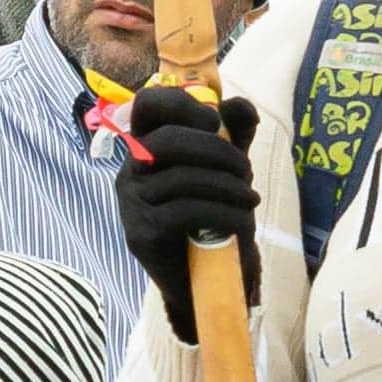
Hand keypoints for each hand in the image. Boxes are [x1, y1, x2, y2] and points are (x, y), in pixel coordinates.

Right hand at [115, 88, 263, 339]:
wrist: (201, 278)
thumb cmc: (210, 216)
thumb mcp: (225, 169)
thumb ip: (233, 134)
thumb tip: (240, 105)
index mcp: (146, 146)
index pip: (146, 105)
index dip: (180, 103)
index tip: (215, 122)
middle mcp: (130, 170)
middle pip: (167, 140)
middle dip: (216, 150)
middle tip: (246, 170)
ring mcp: (131, 202)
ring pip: (182, 178)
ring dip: (228, 186)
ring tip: (251, 200)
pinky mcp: (141, 232)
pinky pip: (186, 211)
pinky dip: (224, 213)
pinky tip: (243, 221)